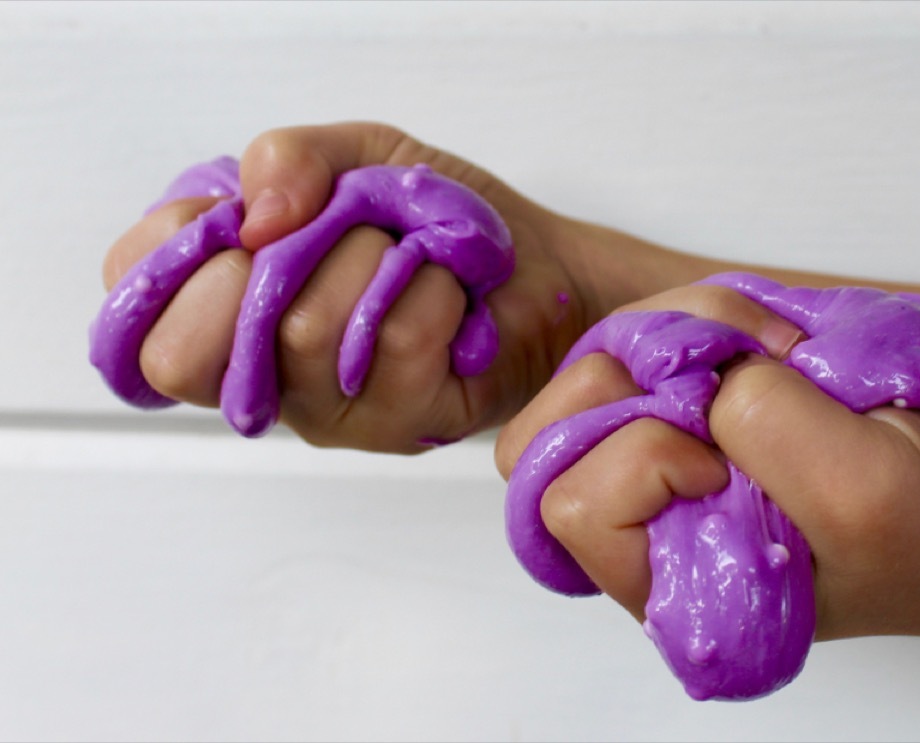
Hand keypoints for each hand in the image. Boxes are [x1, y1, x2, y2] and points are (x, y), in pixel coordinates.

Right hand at [103, 122, 600, 451]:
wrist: (538, 262)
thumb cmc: (437, 218)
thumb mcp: (357, 157)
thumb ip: (289, 158)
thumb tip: (255, 218)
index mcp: (227, 306)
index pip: (132, 313)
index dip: (174, 253)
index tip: (242, 218)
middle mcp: (261, 370)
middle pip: (184, 356)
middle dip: (256, 270)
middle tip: (323, 238)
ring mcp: (326, 409)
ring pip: (302, 333)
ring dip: (369, 261)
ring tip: (405, 258)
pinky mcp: (397, 426)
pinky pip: (395, 344)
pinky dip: (431, 289)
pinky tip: (446, 296)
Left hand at [495, 284, 919, 640]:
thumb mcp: (863, 489)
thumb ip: (763, 426)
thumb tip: (705, 364)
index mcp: (671, 585)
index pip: (573, 503)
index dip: (643, 452)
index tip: (731, 454)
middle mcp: (654, 531)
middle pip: (555, 432)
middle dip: (636, 367)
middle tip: (736, 359)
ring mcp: (676, 469)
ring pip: (604, 370)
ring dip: (681, 331)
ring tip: (777, 343)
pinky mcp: (710, 419)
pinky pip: (660, 348)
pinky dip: (710, 321)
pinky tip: (777, 339)